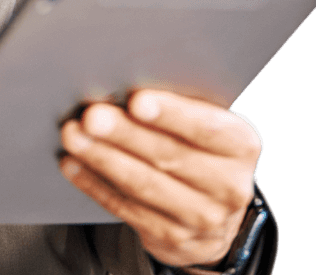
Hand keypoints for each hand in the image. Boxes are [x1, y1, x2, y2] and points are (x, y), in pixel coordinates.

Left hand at [59, 90, 261, 268]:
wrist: (217, 210)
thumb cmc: (201, 145)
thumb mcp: (208, 121)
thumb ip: (180, 103)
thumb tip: (125, 76)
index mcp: (242, 145)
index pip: (207, 128)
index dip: (171, 115)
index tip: (137, 101)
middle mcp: (229, 186)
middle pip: (169, 156)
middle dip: (125, 134)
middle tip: (91, 116)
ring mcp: (203, 218)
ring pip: (144, 185)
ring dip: (103, 158)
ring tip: (73, 136)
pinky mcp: (173, 239)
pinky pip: (126, 208)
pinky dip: (95, 183)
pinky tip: (73, 164)